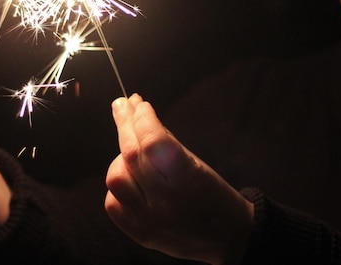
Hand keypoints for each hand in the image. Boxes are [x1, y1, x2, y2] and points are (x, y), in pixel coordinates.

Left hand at [105, 94, 253, 264]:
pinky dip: (119, 185)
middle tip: (121, 105)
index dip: (142, 118)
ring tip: (133, 151)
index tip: (138, 103)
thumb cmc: (213, 193)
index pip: (154, 141)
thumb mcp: (197, 164)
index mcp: (188, 181)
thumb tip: (138, 115)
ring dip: (120, 159)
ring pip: (116, 178)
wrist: (227, 237)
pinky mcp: (139, 234)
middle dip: (125, 124)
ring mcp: (149, 221)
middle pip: (131, 155)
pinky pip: (113, 203)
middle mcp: (166, 203)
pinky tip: (131, 177)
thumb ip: (166, 143)